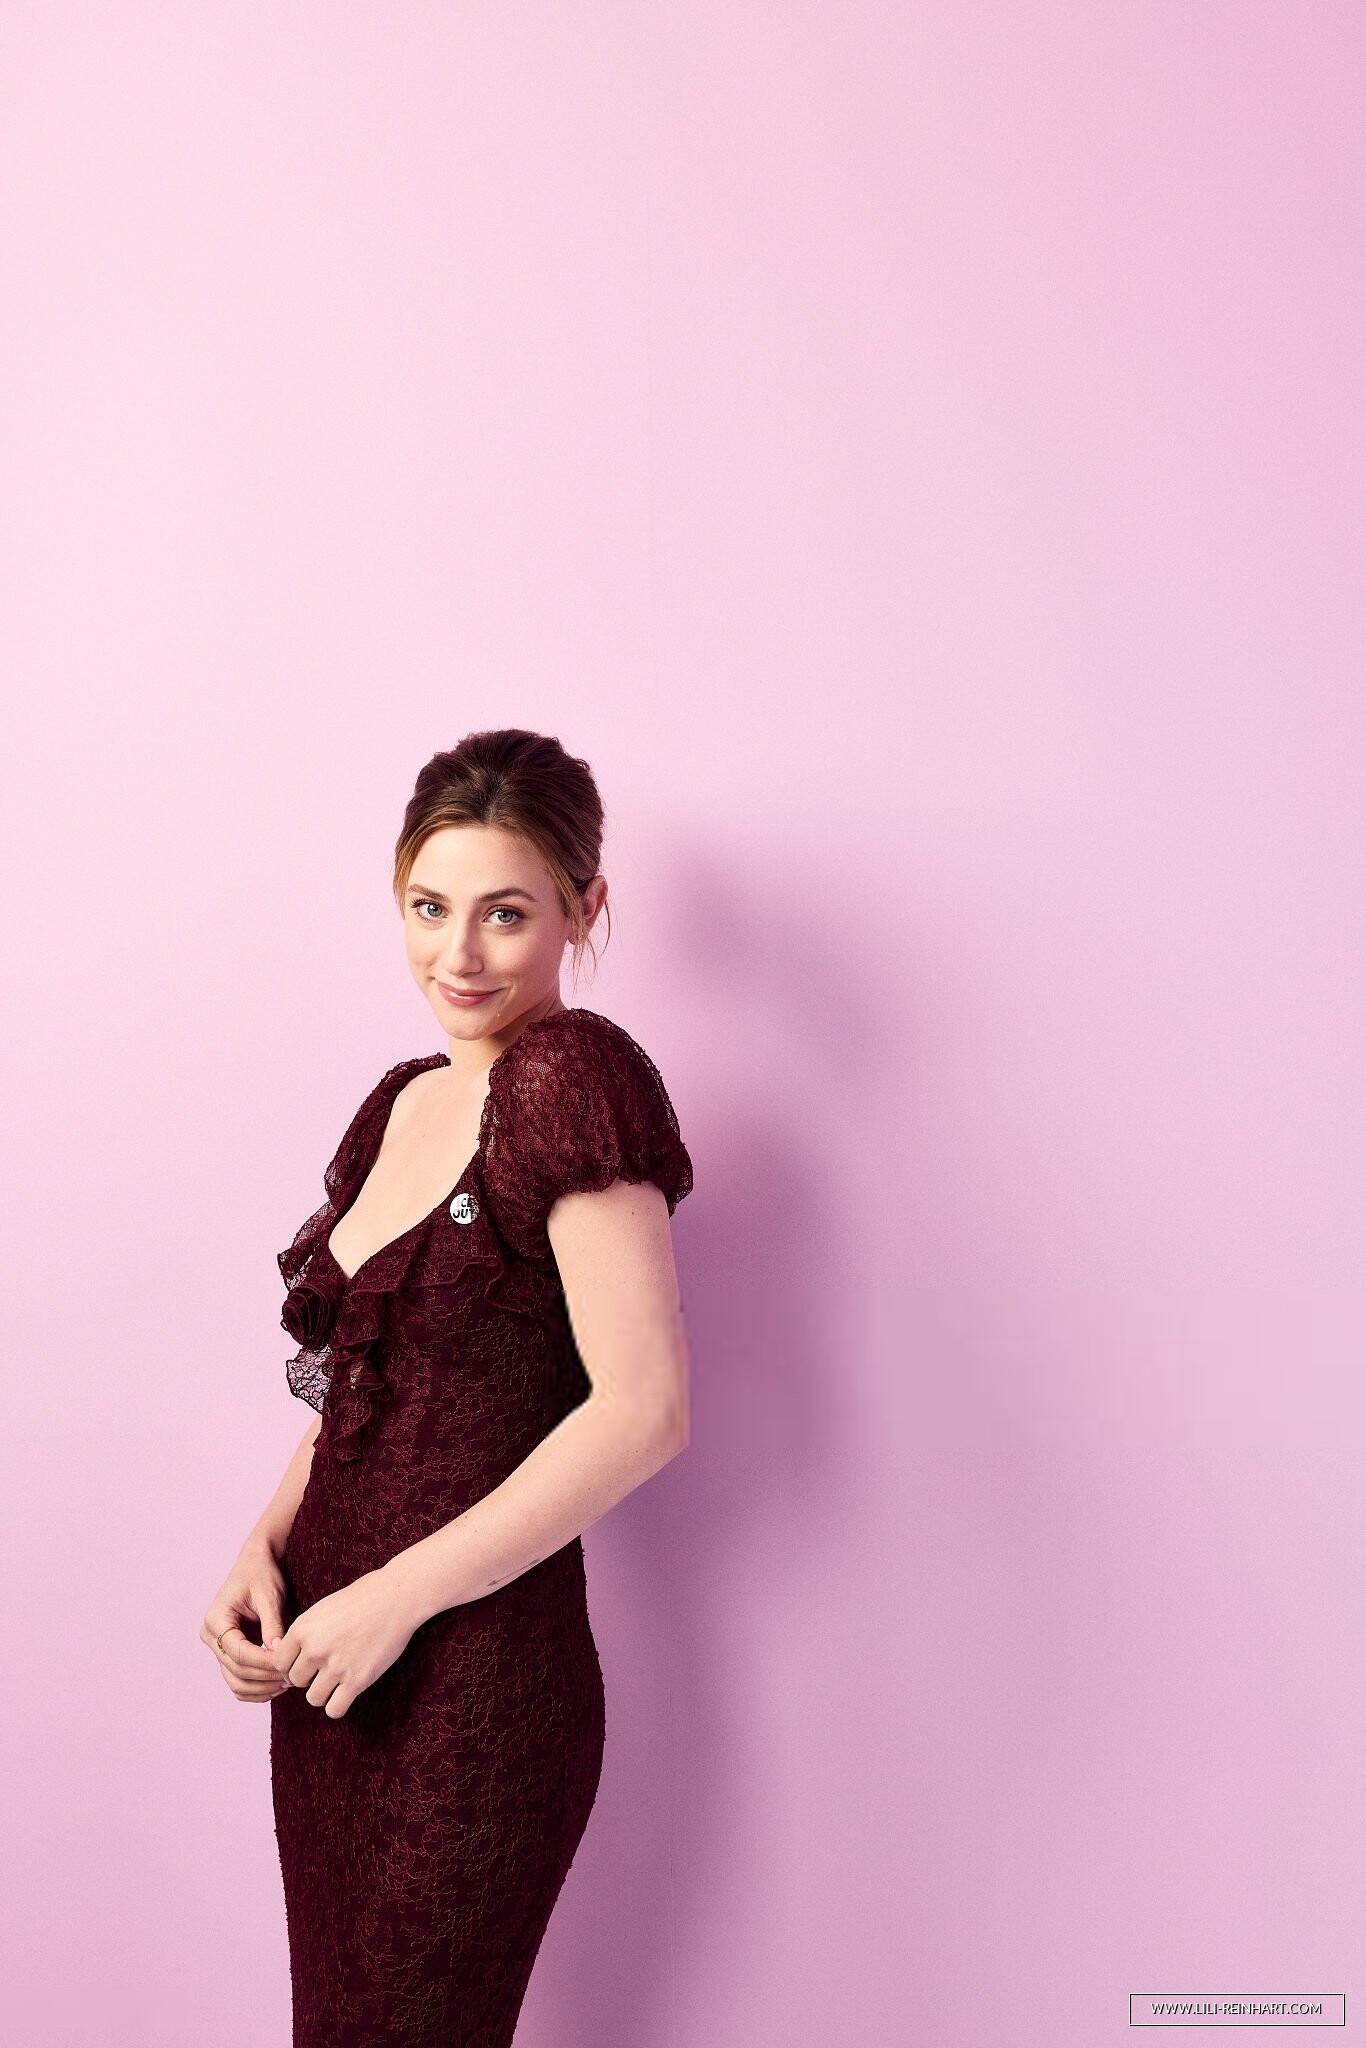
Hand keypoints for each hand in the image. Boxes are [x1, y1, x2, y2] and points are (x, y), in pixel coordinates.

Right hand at [202, 1536, 291, 1702]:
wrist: (257, 1564)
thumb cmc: (262, 1574)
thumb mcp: (270, 1595)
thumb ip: (273, 1624)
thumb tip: (278, 1654)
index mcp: (216, 1619)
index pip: (238, 1652)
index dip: (264, 1662)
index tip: (288, 1665)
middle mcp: (211, 1636)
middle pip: (236, 1670)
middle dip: (265, 1677)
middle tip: (293, 1676)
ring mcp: (218, 1647)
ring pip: (235, 1682)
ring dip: (261, 1688)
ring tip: (288, 1682)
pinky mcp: (229, 1654)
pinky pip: (238, 1680)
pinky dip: (257, 1688)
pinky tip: (278, 1684)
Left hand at [268, 1568, 416, 1718]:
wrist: (396, 1597)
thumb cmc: (362, 1599)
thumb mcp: (322, 1609)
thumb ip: (304, 1634)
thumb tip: (287, 1660)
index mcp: (303, 1628)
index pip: (279, 1662)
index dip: (291, 1664)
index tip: (306, 1662)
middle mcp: (315, 1649)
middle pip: (295, 1681)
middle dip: (309, 1676)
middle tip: (327, 1667)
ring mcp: (336, 1666)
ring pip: (313, 1698)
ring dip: (324, 1692)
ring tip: (338, 1678)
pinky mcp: (357, 1680)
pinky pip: (335, 1709)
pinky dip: (339, 1704)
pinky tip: (348, 1691)